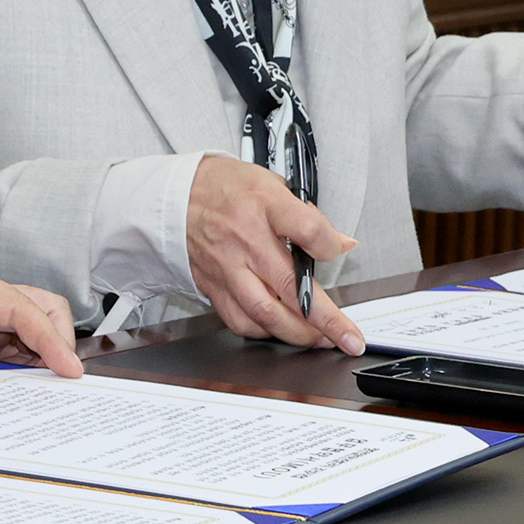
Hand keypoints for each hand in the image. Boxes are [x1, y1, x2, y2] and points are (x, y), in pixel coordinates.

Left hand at [0, 261, 83, 389]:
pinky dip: (21, 367)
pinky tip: (27, 389)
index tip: (69, 368)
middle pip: (32, 307)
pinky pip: (3, 350)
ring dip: (40, 354)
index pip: (16, 304)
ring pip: (23, 328)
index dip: (48, 336)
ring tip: (53, 388)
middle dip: (55, 338)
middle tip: (66, 380)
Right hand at [186, 155, 363, 352]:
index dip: (330, 245)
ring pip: (266, 313)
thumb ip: (307, 216)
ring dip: (299, 333)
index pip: (308, 229)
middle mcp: (246, 239)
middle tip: (348, 337)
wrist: (176, 195)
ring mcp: (228, 267)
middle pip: (292, 287)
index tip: (340, 250)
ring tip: (321, 340)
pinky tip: (282, 330)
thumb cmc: (225, 187)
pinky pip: (241, 320)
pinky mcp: (214, 286)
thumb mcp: (271, 183)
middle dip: (327, 320)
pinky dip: (265, 331)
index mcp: (264, 204)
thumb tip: (340, 243)